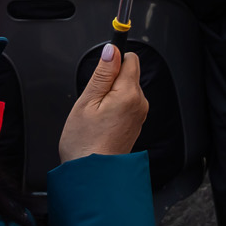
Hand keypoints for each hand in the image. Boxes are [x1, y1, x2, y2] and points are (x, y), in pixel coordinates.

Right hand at [59, 43, 147, 160]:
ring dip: (111, 95)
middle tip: (93, 100)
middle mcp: (140, 103)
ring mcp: (139, 114)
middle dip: (110, 81)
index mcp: (129, 94)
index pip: (130, 59)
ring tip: (96, 114)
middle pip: (128, 74)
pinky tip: (101, 122)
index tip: (102, 66)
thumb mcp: (87, 102)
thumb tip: (112, 50)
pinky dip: (114, 107)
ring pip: (126, 89)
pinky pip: (126, 104)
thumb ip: (102, 73)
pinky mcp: (135, 124)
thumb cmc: (85, 144)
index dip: (114, 59)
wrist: (93, 175)